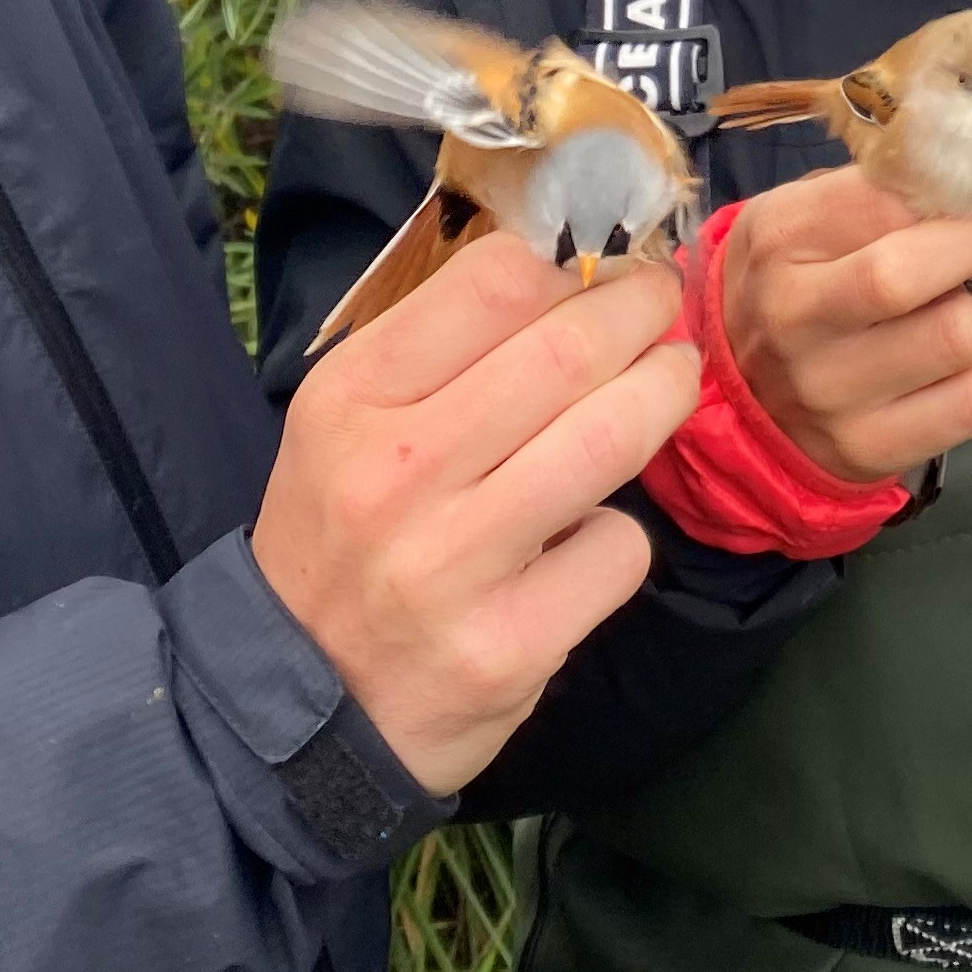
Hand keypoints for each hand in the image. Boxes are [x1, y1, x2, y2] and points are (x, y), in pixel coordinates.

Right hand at [252, 238, 701, 792]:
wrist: (299, 710)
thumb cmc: (342, 539)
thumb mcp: (348, 424)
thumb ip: (442, 347)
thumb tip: (571, 270)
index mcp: (351, 399)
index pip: (493, 282)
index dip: (574, 261)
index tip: (608, 263)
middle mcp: (395, 475)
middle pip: (567, 353)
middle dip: (641, 313)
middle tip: (663, 306)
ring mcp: (451, 565)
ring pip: (607, 441)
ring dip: (663, 393)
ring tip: (671, 378)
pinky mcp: (508, 646)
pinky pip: (617, 551)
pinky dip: (623, 534)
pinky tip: (591, 537)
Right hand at [723, 163, 971, 483]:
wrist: (736, 393)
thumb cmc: (787, 282)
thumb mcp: (800, 217)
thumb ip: (873, 194)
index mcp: (779, 242)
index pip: (880, 203)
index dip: (955, 191)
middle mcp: (794, 321)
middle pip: (910, 276)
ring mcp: (829, 396)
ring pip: (957, 339)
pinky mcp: (867, 450)